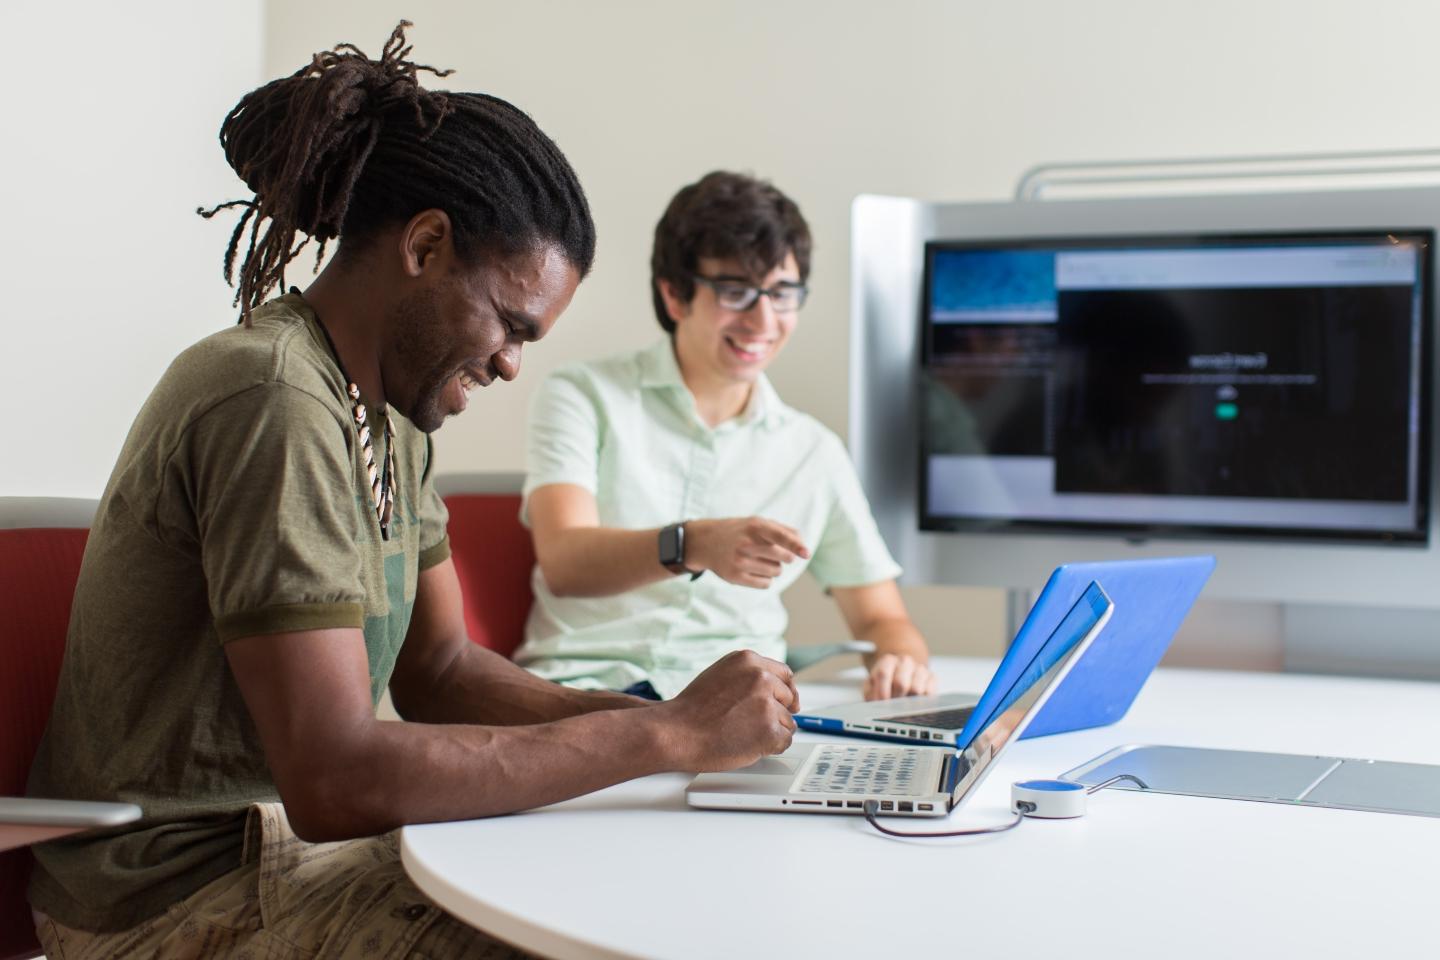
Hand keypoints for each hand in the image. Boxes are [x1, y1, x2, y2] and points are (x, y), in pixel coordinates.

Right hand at [660, 650, 799, 770]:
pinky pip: (785, 741)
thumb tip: (773, 688)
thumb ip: (747, 677)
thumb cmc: (692, 710)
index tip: (788, 701)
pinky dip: (771, 747)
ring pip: (787, 722)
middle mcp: (760, 677)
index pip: (784, 674)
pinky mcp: (769, 729)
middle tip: (750, 724)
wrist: (676, 732)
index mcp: (748, 660)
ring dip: (771, 731)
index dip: (786, 691)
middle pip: (788, 698)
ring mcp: (766, 703)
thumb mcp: (721, 675)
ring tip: (741, 733)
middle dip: (776, 712)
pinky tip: (747, 744)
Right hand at [685, 517, 809, 588]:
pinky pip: (766, 583)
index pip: (779, 536)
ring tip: (758, 559)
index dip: (794, 545)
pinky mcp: (736, 577)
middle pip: (784, 557)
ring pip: (776, 571)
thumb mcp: (757, 523)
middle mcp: (747, 544)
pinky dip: (766, 578)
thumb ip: (782, 530)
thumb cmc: (739, 532)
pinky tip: (753, 570)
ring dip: (774, 567)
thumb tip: (801, 544)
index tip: (805, 553)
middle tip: (770, 551)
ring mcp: (740, 562)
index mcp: (755, 526)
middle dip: (784, 556)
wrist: (706, 543)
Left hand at [863, 653, 937, 700]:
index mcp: (888, 660)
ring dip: (908, 702)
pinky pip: (929, 694)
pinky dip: (921, 703)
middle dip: (895, 699)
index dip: (881, 692)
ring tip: (903, 705)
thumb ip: (870, 694)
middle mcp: (905, 661)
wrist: (902, 673)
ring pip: (917, 690)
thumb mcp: (872, 685)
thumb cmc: (885, 682)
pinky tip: (914, 703)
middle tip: (892, 706)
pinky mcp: (932, 678)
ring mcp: (920, 669)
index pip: (883, 674)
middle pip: (901, 683)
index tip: (881, 704)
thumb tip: (876, 706)